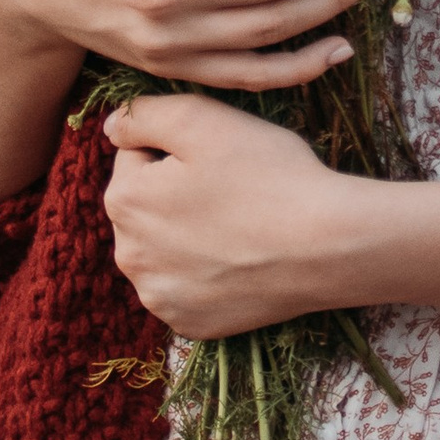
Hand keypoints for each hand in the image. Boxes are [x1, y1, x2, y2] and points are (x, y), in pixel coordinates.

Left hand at [101, 91, 362, 337]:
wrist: (327, 246)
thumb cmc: (267, 175)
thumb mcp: (202, 118)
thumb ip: (142, 114)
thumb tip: (112, 128)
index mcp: (124, 201)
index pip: (135, 157)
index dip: (176, 148)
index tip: (215, 157)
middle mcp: (129, 257)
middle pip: (145, 206)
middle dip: (174, 192)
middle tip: (230, 188)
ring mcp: (159, 297)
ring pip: (162, 249)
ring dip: (185, 234)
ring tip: (236, 223)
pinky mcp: (190, 325)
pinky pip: (185, 287)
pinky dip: (203, 273)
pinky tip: (237, 259)